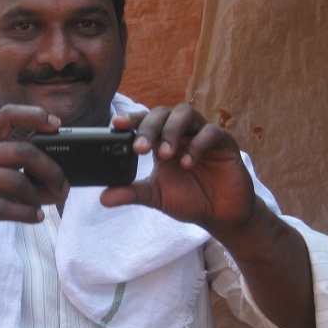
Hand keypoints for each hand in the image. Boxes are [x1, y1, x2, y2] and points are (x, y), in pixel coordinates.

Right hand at [0, 105, 69, 259]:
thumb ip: (10, 168)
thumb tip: (55, 177)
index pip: (7, 115)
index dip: (34, 115)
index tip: (57, 125)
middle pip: (21, 152)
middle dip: (50, 169)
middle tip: (63, 185)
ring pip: (15, 182)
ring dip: (37, 197)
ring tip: (42, 205)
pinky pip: (3, 208)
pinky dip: (26, 214)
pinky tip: (35, 218)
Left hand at [100, 105, 258, 234]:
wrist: (220, 215)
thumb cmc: (189, 199)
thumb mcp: (156, 196)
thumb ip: (132, 193)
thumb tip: (103, 198)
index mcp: (162, 141)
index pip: (145, 121)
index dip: (132, 119)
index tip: (116, 124)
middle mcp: (181, 133)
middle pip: (162, 113)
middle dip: (149, 127)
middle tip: (140, 149)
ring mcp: (202, 135)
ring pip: (186, 113)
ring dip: (172, 130)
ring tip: (165, 154)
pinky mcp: (224, 143)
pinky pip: (211, 132)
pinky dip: (198, 144)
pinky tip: (187, 162)